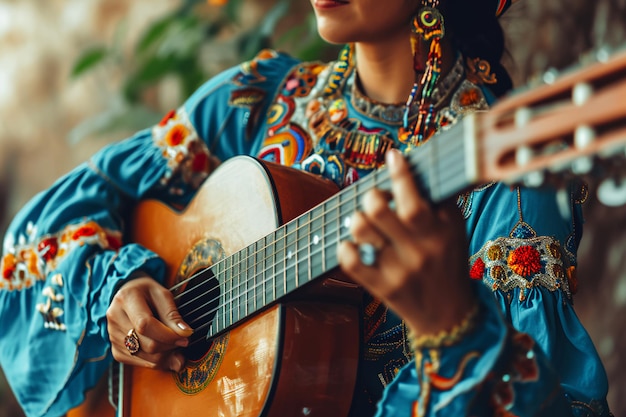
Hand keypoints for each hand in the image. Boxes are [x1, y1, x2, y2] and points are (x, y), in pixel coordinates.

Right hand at [107, 276, 192, 371]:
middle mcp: (115, 318)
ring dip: (166, 355)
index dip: (168, 335)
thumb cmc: (147, 293)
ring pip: (146, 357)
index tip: (185, 336)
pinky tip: (163, 349)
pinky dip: (157, 360)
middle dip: (171, 346)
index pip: (145, 325)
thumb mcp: (163, 295)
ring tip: (173, 343)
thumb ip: (172, 315)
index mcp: (126, 298)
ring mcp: (113, 336)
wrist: (129, 295)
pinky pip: (140, 363)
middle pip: (147, 344)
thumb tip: (184, 334)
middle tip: (182, 339)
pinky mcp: (116, 350)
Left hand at [337, 149, 474, 335]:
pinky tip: (354, 244)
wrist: (449, 316)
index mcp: (440, 232)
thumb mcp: (455, 230)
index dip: (400, 175)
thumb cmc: (448, 261)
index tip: (393, 156)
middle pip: (380, 211)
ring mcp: (398, 271)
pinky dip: (345, 247)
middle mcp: (419, 250)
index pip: (414, 201)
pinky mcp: (382, 289)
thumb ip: (439, 200)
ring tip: (364, 220)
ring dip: (357, 218)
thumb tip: (418, 165)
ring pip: (362, 231)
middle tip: (375, 198)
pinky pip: (350, 262)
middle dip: (372, 195)